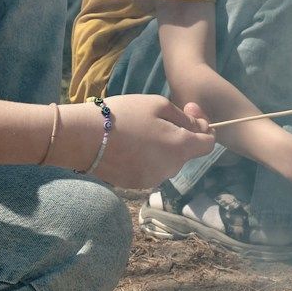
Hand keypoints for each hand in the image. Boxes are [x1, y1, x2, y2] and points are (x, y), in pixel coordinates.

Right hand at [75, 95, 213, 187]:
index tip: (191, 114)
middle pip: (186, 152)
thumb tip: (200, 127)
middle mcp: (171, 169)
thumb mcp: (159, 105)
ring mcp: (153, 180)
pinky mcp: (136, 184)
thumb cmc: (124, 115)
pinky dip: (147, 158)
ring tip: (141, 131)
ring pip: (168, 161)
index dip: (204, 128)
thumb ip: (185, 118)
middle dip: (181, 135)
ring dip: (163, 147)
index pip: (208, 144)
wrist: (83, 138)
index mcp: (180, 148)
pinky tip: (130, 145)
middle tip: (162, 117)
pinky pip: (151, 169)